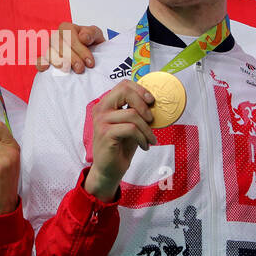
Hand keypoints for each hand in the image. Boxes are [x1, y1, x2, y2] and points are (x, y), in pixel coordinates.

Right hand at [37, 21, 104, 73]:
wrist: (89, 58)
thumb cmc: (91, 45)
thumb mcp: (97, 36)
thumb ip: (92, 33)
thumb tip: (83, 37)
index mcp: (67, 28)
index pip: (69, 35)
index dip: (80, 49)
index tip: (90, 62)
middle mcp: (56, 37)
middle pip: (59, 45)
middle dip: (71, 58)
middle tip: (81, 69)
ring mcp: (49, 48)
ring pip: (50, 52)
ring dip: (59, 62)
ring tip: (68, 71)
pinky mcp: (45, 60)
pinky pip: (39, 61)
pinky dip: (41, 64)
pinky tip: (46, 68)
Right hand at [84, 80, 155, 200]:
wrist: (109, 170)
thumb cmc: (121, 147)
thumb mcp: (131, 125)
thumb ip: (138, 112)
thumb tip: (155, 102)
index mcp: (106, 105)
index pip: (123, 85)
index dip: (140, 90)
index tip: (152, 101)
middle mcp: (100, 110)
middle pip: (125, 92)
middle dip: (143, 104)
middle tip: (152, 120)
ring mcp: (101, 121)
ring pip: (132, 114)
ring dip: (147, 129)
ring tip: (150, 140)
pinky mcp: (106, 134)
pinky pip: (131, 129)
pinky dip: (142, 137)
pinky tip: (144, 146)